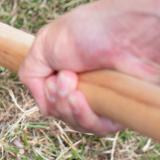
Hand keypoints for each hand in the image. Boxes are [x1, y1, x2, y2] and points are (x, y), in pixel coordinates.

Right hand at [18, 1, 159, 135]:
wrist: (129, 31)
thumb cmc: (90, 30)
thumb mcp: (43, 45)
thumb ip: (30, 75)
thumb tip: (44, 107)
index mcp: (71, 73)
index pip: (52, 100)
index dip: (47, 95)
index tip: (54, 77)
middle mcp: (89, 88)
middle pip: (62, 114)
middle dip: (57, 100)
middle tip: (66, 77)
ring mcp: (106, 101)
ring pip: (77, 124)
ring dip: (68, 109)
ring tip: (73, 88)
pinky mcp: (122, 110)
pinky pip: (98, 129)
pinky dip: (85, 118)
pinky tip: (80, 100)